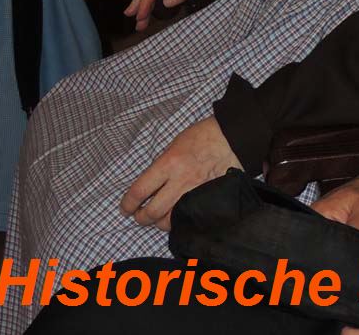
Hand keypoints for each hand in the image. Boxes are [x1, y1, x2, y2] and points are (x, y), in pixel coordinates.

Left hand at [119, 117, 240, 230]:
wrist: (232, 137)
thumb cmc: (202, 137)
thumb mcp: (174, 146)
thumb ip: (161, 167)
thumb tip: (149, 186)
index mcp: (168, 164)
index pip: (139, 191)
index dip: (128, 204)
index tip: (125, 209)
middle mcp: (180, 181)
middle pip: (152, 212)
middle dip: (142, 218)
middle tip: (141, 216)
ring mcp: (196, 193)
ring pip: (170, 221)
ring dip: (160, 222)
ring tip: (159, 217)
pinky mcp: (208, 199)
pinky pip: (190, 218)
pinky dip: (180, 221)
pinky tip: (177, 217)